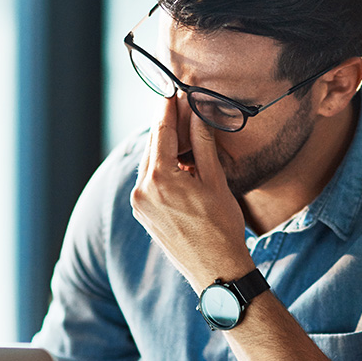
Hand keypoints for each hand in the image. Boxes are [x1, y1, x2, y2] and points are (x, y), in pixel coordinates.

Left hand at [130, 97, 254, 290]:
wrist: (216, 270)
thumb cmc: (222, 228)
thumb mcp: (215, 181)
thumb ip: (203, 144)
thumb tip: (199, 112)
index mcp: (160, 179)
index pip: (162, 132)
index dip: (168, 108)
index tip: (172, 90)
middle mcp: (142, 190)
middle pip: (153, 147)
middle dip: (166, 127)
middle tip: (179, 106)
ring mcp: (139, 205)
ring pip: (150, 164)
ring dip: (165, 149)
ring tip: (184, 136)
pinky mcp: (143, 215)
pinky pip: (149, 182)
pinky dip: (161, 169)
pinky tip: (179, 166)